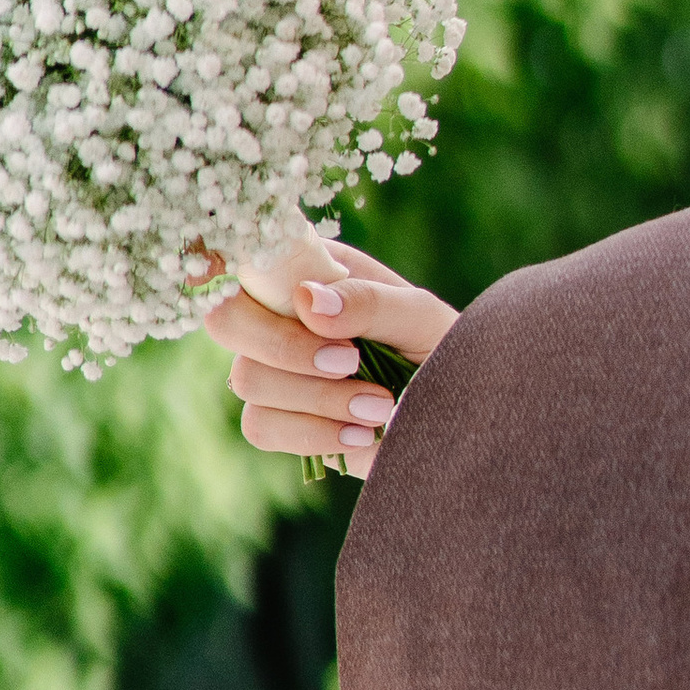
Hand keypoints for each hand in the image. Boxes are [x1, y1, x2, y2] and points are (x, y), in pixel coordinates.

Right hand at [200, 240, 459, 476]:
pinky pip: (262, 426)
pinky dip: (313, 434)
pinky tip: (360, 435)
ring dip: (318, 397)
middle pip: (225, 319)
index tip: (271, 291)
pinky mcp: (284, 420)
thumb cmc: (448, 354)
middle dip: (286, 347)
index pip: (241, 255)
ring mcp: (277, 369)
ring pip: (247, 380)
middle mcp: (282, 314)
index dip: (222, 263)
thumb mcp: (421, 319)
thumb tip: (305, 299)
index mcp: (309, 271)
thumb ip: (369, 303)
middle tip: (350, 362)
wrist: (466, 422)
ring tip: (381, 406)